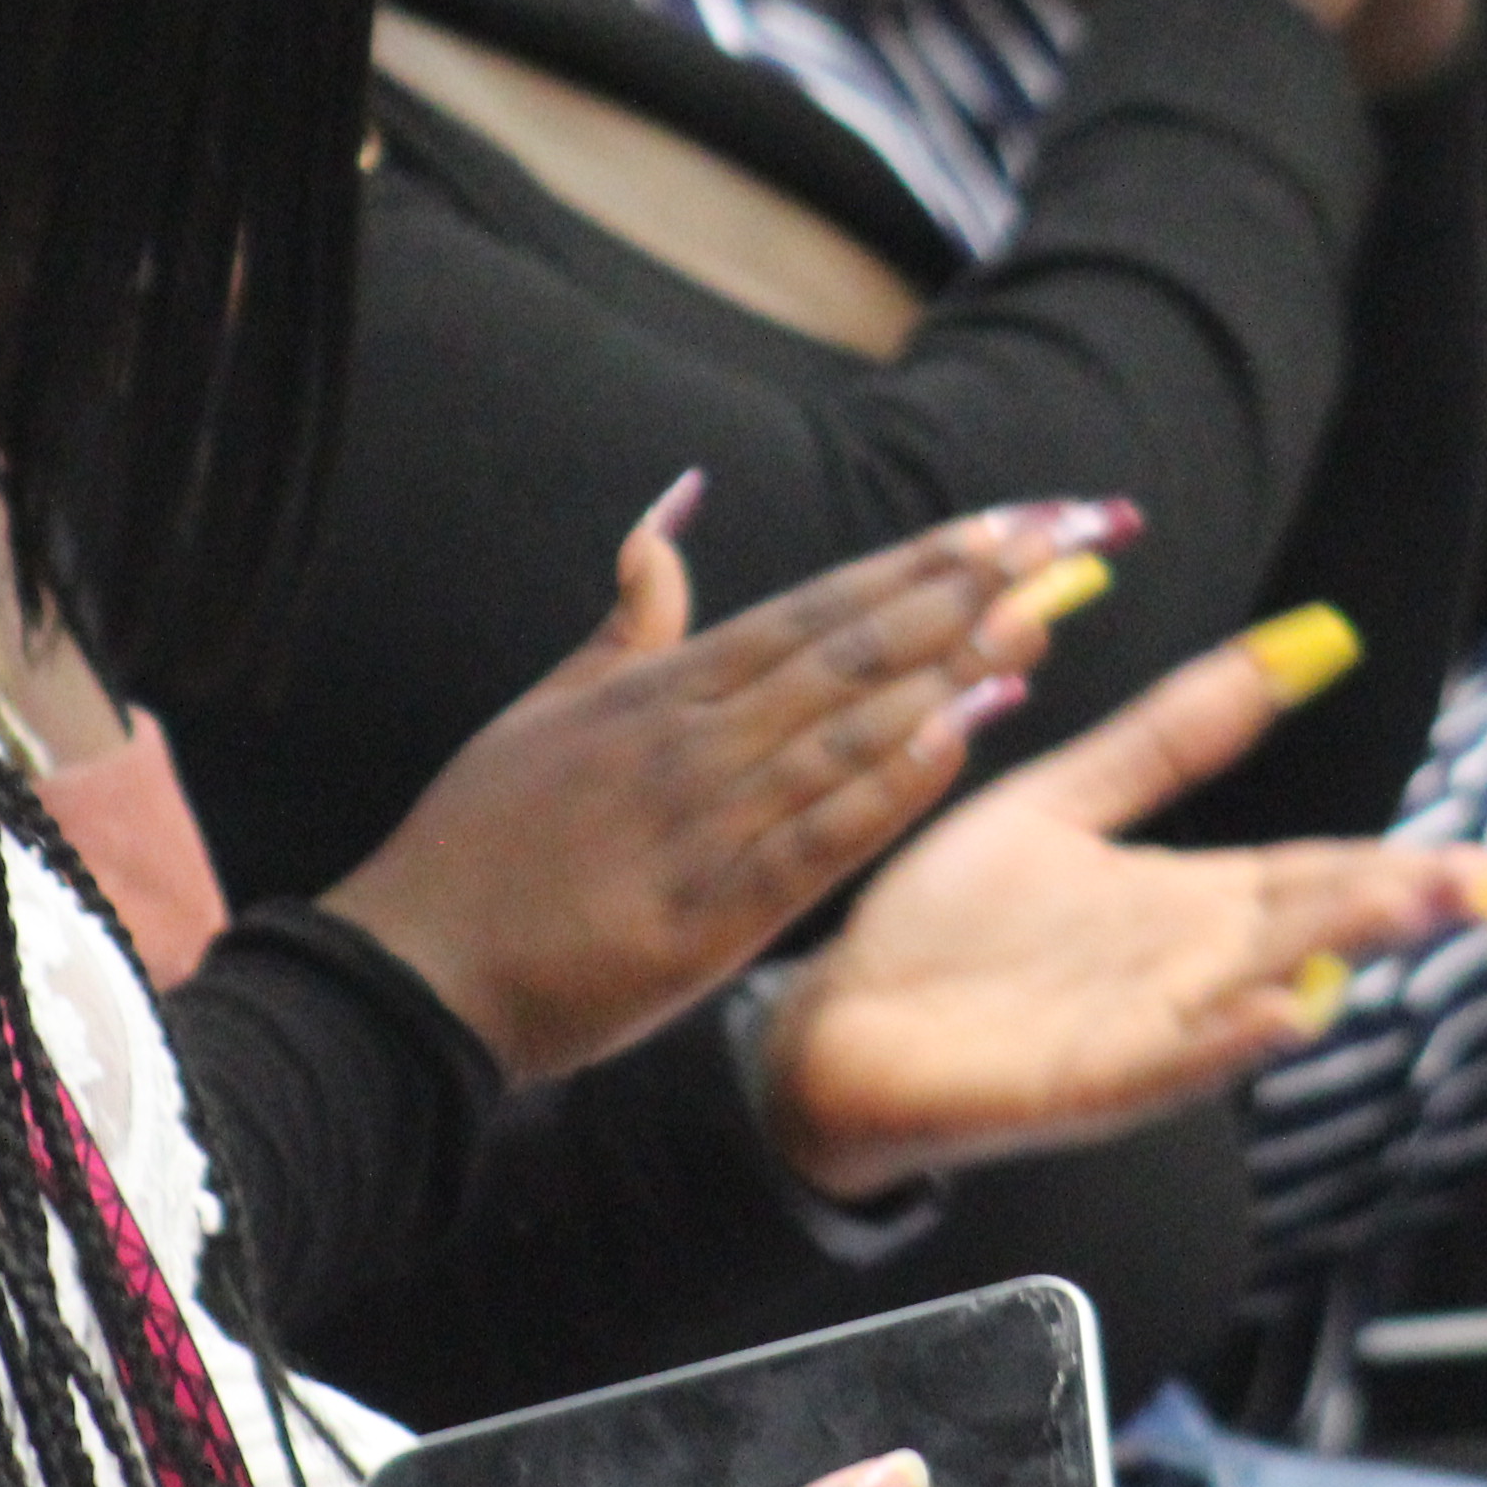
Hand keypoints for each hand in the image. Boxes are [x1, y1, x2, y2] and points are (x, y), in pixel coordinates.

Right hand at [325, 495, 1130, 1084]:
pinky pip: (815, 836)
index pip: (822, 603)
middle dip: (971, 587)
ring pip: (849, 726)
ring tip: (1045, 615)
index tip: (1015, 518)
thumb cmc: (479, 842)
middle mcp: (694, 738)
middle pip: (856, 644)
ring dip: (955, 668)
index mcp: (664, 689)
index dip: (926, 557)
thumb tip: (672, 513)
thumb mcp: (549, 705)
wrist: (415, 973)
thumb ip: (632, 618)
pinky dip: (891, 785)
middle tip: (1071, 536)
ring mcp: (702, 821)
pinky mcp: (706, 911)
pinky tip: (963, 740)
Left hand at [756, 627, 1486, 1201]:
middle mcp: (1186, 969)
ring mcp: (1144, 1029)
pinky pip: (1166, 1060)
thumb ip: (1168, 739)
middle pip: (1312, 927)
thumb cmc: (951, 926)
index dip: (1407, 864)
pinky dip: (1224, 1039)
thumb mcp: (1066, 803)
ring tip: (1406, 910)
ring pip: (1261, 985)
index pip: (1321, 873)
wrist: (838, 1023)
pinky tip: (1280, 1013)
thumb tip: (1280, 650)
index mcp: (1190, 903)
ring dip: (1336, 953)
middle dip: (1401, 906)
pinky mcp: (1082, 1083)